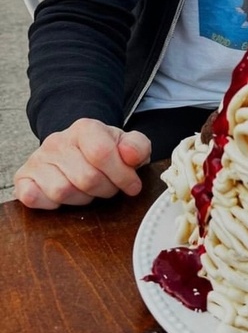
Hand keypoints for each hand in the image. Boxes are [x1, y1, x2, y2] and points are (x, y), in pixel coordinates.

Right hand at [13, 119, 151, 209]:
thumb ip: (138, 147)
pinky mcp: (23, 178)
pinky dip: (51, 204)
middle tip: (109, 187)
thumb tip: (131, 156)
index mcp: (85, 128)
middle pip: (86, 178)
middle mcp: (57, 141)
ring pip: (62, 191)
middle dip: (105, 190)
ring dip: (82, 199)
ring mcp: (38, 159)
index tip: (132, 186)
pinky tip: (64, 197)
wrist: (76, 150)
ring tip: (88, 190)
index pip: (102, 153)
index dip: (122, 175)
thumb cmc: (104, 151)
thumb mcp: (127, 144)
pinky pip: (33, 197)